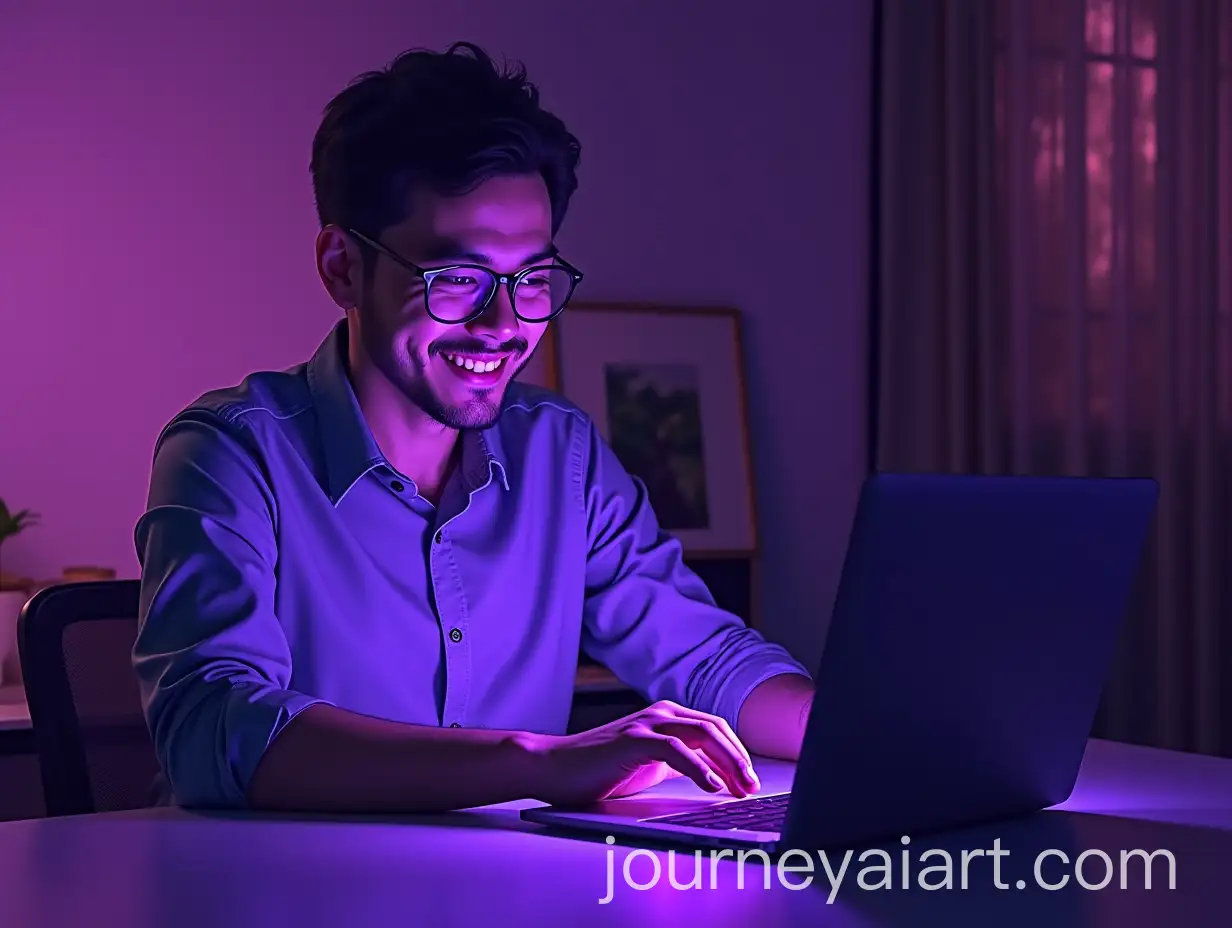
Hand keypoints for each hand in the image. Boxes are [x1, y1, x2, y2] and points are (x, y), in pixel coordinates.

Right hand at [522, 700, 760, 806]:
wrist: (554, 767)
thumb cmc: (599, 769)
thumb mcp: (648, 764)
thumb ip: (678, 763)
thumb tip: (714, 777)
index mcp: (665, 717)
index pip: (714, 729)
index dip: (737, 754)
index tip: (750, 781)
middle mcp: (659, 713)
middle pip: (714, 729)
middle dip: (739, 759)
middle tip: (753, 786)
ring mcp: (645, 723)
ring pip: (702, 734)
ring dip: (728, 763)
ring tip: (741, 788)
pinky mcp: (632, 739)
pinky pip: (675, 750)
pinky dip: (699, 768)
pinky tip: (712, 787)